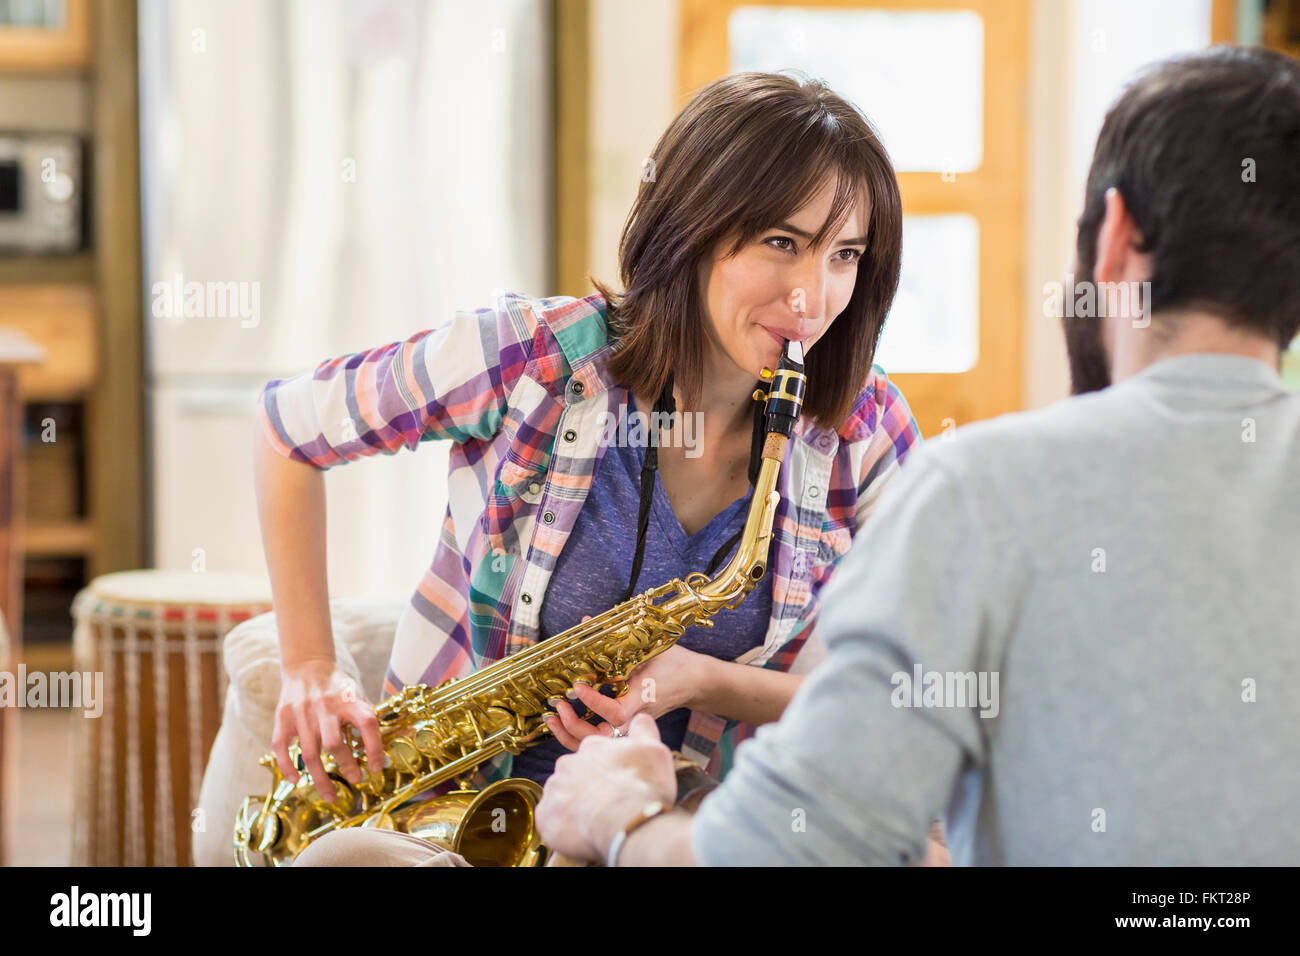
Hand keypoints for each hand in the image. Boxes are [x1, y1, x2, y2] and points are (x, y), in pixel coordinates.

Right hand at [272, 657, 382, 802]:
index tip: (377, 767)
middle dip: (347, 766)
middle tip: (356, 780)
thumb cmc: (338, 687)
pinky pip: (281, 747)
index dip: (374, 748)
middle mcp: (324, 706)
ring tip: (331, 796)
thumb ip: (369, 718)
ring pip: (310, 753)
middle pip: (334, 743)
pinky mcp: (282, 717)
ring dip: (321, 779)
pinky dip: (287, 767)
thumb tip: (391, 749)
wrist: (307, 665)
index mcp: (349, 699)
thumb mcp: (358, 694)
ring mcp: (301, 712)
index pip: (367, 724)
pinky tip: (297, 781)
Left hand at [535, 713, 677, 861]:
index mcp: (591, 746)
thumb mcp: (653, 748)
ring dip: (573, 807)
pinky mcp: (545, 816)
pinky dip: (561, 827)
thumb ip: (643, 729)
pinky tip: (580, 832)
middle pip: (573, 775)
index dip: (605, 771)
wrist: (627, 819)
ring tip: (594, 820)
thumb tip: (639, 718)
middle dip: (586, 787)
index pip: (593, 755)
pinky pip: (550, 820)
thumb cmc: (642, 784)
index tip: (615, 783)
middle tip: (604, 803)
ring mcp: (554, 789)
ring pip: (560, 797)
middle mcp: (567, 764)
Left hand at [544, 621, 712, 749]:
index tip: (578, 685)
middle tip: (558, 707)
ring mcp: (631, 726)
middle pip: (603, 739)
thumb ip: (615, 638)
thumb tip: (585, 622)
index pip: (616, 713)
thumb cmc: (674, 663)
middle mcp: (636, 718)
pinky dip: (579, 734)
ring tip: (553, 717)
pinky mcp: (627, 728)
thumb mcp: (648, 647)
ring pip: (598, 745)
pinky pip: (600, 739)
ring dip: (572, 735)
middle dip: (575, 728)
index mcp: (643, 699)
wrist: (695, 682)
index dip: (594, 702)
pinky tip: (564, 721)